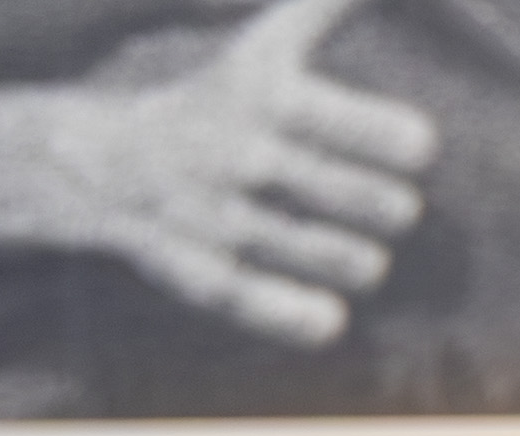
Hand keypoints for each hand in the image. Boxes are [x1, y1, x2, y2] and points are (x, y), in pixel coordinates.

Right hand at [54, 0, 436, 350]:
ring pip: (280, 239)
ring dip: (334, 255)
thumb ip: (321, 11)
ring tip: (371, 263)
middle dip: (364, 197)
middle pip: (306, 180)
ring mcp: (208, 213)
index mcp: (253, 95)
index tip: (422, 146)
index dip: (373, 130)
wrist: (97, 158)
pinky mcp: (193, 266)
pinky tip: (331, 321)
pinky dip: (282, 312)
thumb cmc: (208, 98)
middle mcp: (230, 153)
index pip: (319, 111)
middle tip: (402, 210)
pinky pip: (237, 293)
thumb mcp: (261, 49)